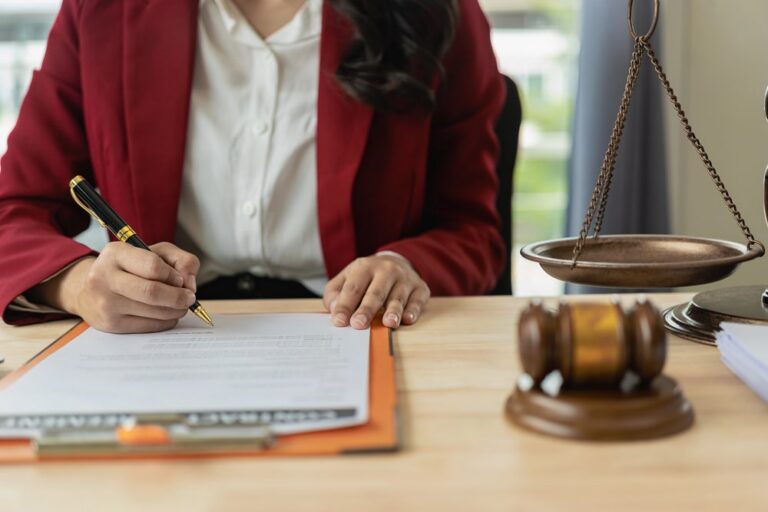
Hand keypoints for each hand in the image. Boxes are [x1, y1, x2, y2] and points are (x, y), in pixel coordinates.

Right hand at [32, 242, 199, 332]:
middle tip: (189, 298)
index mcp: (116, 254)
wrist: (91, 291)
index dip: (173, 275)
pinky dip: (166, 321)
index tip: (180, 279)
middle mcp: (105, 278)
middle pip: (152, 292)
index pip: (153, 266)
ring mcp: (106, 303)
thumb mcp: (155, 252)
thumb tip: (189, 281)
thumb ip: (180, 259)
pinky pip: (149, 326)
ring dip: (176, 310)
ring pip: (154, 312)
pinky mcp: (111, 324)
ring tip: (180, 305)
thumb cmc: (130, 268)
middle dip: (179, 297)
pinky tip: (167, 314)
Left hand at [323, 254, 429, 329]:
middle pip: (375, 293)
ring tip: (388, 323)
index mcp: (364, 267)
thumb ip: (335, 293)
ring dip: (393, 311)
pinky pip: (417, 300)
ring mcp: (405, 279)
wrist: (397, 262)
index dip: (345, 305)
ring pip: (398, 297)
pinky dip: (413, 310)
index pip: (353, 288)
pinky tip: (407, 319)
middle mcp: (386, 270)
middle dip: (367, 309)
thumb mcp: (347, 277)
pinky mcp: (420, 288)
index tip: (339, 321)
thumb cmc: (367, 277)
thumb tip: (334, 309)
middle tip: (359, 324)